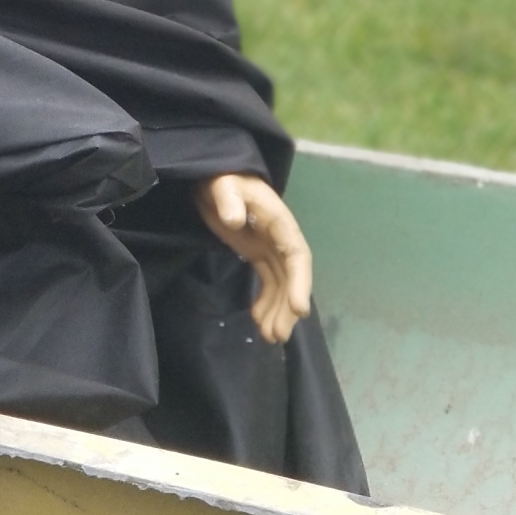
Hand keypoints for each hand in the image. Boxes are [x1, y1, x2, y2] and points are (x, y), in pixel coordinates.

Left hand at [194, 173, 313, 344]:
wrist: (215, 178)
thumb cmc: (222, 180)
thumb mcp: (224, 186)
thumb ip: (229, 200)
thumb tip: (235, 220)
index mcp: (280, 222)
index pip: (297, 255)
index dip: (300, 283)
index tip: (299, 309)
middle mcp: (281, 238)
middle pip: (292, 277)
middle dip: (287, 306)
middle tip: (278, 334)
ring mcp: (270, 248)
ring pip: (281, 284)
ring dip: (277, 310)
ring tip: (269, 336)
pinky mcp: (258, 255)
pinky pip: (267, 282)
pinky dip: (265, 302)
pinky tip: (257, 320)